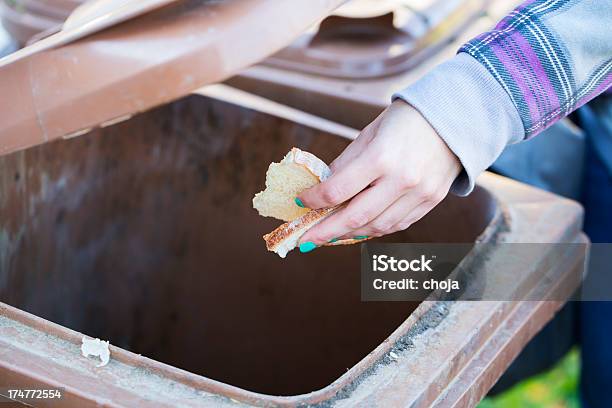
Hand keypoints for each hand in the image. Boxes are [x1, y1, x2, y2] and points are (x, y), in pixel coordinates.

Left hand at [297, 100, 461, 248]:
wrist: (454, 118)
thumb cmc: (405, 121)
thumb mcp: (369, 134)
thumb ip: (345, 164)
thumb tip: (321, 189)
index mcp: (381, 157)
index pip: (338, 190)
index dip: (314, 200)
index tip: (300, 201)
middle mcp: (402, 180)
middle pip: (355, 217)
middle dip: (325, 232)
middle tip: (304, 240)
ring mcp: (419, 194)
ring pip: (377, 227)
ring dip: (349, 235)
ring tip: (329, 236)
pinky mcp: (430, 202)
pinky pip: (397, 225)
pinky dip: (374, 230)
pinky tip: (357, 230)